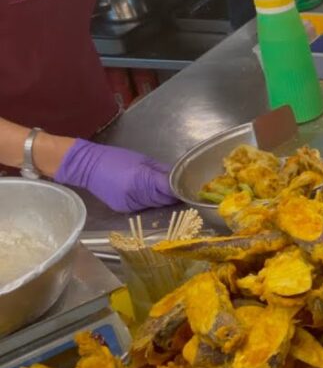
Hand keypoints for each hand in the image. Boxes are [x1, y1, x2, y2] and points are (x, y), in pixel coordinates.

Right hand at [54, 140, 175, 212]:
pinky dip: (150, 202)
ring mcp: (128, 204)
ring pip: (155, 205)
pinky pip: (144, 207)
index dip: (179, 189)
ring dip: (163, 200)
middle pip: (163, 200)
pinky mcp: (123, 209)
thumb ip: (161, 171)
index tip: (190, 188)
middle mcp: (135, 195)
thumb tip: (177, 178)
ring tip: (169, 192)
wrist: (87, 167)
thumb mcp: (143, 160)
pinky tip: (151, 195)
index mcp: (141, 179)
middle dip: (173, 196)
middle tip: (183, 191)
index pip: (167, 189)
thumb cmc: (116, 158)